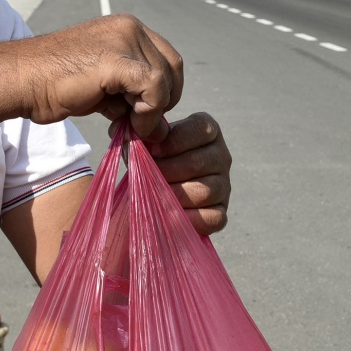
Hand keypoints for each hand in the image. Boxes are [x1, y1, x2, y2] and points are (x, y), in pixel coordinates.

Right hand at [22, 14, 182, 139]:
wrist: (20, 80)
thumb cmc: (53, 86)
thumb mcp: (104, 90)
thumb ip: (133, 101)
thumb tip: (164, 131)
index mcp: (126, 28)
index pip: (167, 58)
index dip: (164, 90)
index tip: (142, 113)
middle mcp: (129, 27)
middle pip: (173, 67)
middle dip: (163, 100)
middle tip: (139, 122)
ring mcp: (124, 39)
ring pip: (166, 79)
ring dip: (154, 110)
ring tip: (128, 125)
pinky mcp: (118, 59)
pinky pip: (154, 88)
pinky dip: (149, 112)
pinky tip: (130, 125)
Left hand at [141, 112, 230, 234]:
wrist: (154, 191)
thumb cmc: (150, 160)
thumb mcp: (143, 141)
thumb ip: (134, 134)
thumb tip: (126, 134)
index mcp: (206, 130)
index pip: (198, 130)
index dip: (171, 142)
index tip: (151, 152)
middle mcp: (221, 155)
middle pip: (198, 163)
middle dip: (166, 172)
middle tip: (147, 178)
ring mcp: (224, 185)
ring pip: (204, 192)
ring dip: (173, 197)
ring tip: (154, 197)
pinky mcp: (221, 212)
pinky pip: (212, 218)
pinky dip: (188, 220)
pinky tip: (169, 217)